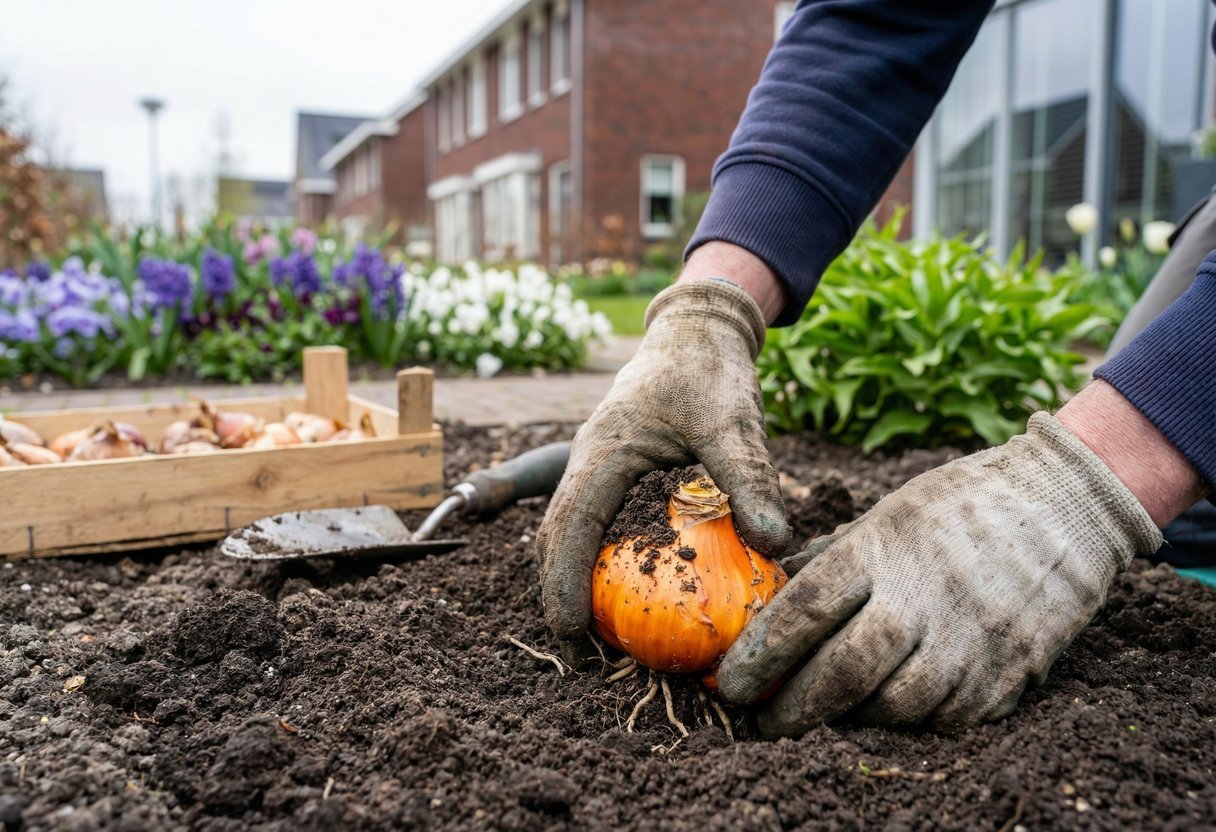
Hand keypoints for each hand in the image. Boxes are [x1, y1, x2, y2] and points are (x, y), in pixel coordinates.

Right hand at [536, 279, 791, 658]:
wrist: (698, 327)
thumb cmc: (713, 369)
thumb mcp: (734, 421)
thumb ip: (750, 479)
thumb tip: (774, 543)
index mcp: (605, 449)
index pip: (573, 524)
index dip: (564, 580)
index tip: (571, 630)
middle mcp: (589, 457)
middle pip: (556, 532)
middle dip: (558, 589)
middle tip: (579, 646)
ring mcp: (595, 459)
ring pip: (566, 524)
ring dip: (569, 572)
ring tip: (591, 626)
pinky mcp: (611, 463)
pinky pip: (588, 515)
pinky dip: (590, 552)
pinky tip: (620, 581)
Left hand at [717, 412, 1162, 733]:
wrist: (1066, 503)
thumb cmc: (962, 504)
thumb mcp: (888, 512)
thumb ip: (832, 558)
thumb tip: (771, 593)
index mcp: (884, 550)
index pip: (806, 612)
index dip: (761, 656)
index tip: (732, 683)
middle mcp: (925, 599)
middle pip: (843, 675)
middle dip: (794, 710)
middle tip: (764, 722)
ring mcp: (972, 640)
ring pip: (893, 708)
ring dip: (851, 717)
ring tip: (828, 711)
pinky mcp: (1009, 671)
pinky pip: (946, 719)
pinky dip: (911, 720)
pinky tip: (892, 706)